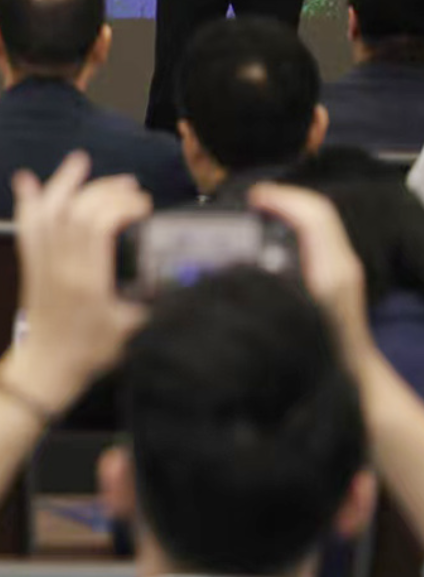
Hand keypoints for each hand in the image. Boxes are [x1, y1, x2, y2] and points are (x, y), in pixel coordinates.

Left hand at [2, 151, 151, 406]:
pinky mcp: (31, 263)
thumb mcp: (133, 331)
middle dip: (103, 190)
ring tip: (80, 162)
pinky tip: (27, 179)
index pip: (98, 228)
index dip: (121, 207)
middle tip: (130, 187)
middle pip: (76, 212)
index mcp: (87, 281)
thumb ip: (155, 305)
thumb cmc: (89, 352)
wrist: (48, 366)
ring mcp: (42, 262)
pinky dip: (28, 201)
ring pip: (48, 212)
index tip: (144, 206)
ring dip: (64, 183)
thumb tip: (183, 283)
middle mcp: (60, 266)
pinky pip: (26, 225)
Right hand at [249, 182, 373, 370]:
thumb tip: (226, 259)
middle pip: (313, 214)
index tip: (249, 199)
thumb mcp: (287, 320)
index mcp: (331, 268)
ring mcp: (339, 268)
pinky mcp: (333, 276)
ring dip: (283, 213)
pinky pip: (311, 238)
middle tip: (244, 204)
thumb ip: (261, 288)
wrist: (350, 377)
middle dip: (280, 201)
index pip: (314, 215)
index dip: (282, 199)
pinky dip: (289, 228)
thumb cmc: (318, 352)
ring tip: (250, 215)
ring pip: (313, 224)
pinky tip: (264, 239)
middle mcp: (339, 262)